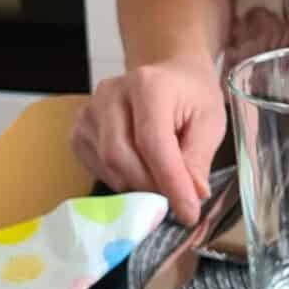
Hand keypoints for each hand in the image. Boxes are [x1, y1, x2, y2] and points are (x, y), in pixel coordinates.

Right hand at [70, 57, 225, 226]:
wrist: (169, 75)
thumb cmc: (191, 97)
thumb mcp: (210, 122)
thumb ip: (198, 158)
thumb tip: (192, 195)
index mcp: (148, 84)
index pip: (152, 142)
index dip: (170, 182)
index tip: (189, 213)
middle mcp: (110, 94)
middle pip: (120, 156)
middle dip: (151, 188)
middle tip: (176, 201)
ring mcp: (89, 112)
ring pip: (107, 166)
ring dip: (137, 186)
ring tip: (162, 184)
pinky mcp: (79, 130)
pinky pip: (96, 168)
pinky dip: (120, 180)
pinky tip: (140, 173)